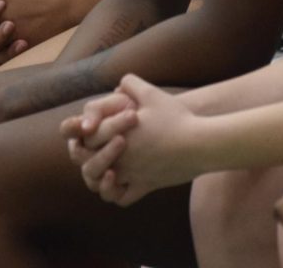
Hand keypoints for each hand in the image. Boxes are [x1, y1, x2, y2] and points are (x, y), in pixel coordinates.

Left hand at [63, 75, 201, 206]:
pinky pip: (122, 198)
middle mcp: (119, 158)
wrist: (200, 144)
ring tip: (104, 167)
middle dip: (86, 156)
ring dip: (98, 178)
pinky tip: (120, 183)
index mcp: (115, 134)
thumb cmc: (176, 118)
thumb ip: (131, 84)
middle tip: (90, 149)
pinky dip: (116, 194)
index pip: (86, 138)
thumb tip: (118, 85)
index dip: (82, 134)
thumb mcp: (152, 94)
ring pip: (101, 185)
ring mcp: (131, 175)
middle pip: (89, 163)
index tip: (87, 130)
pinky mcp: (145, 186)